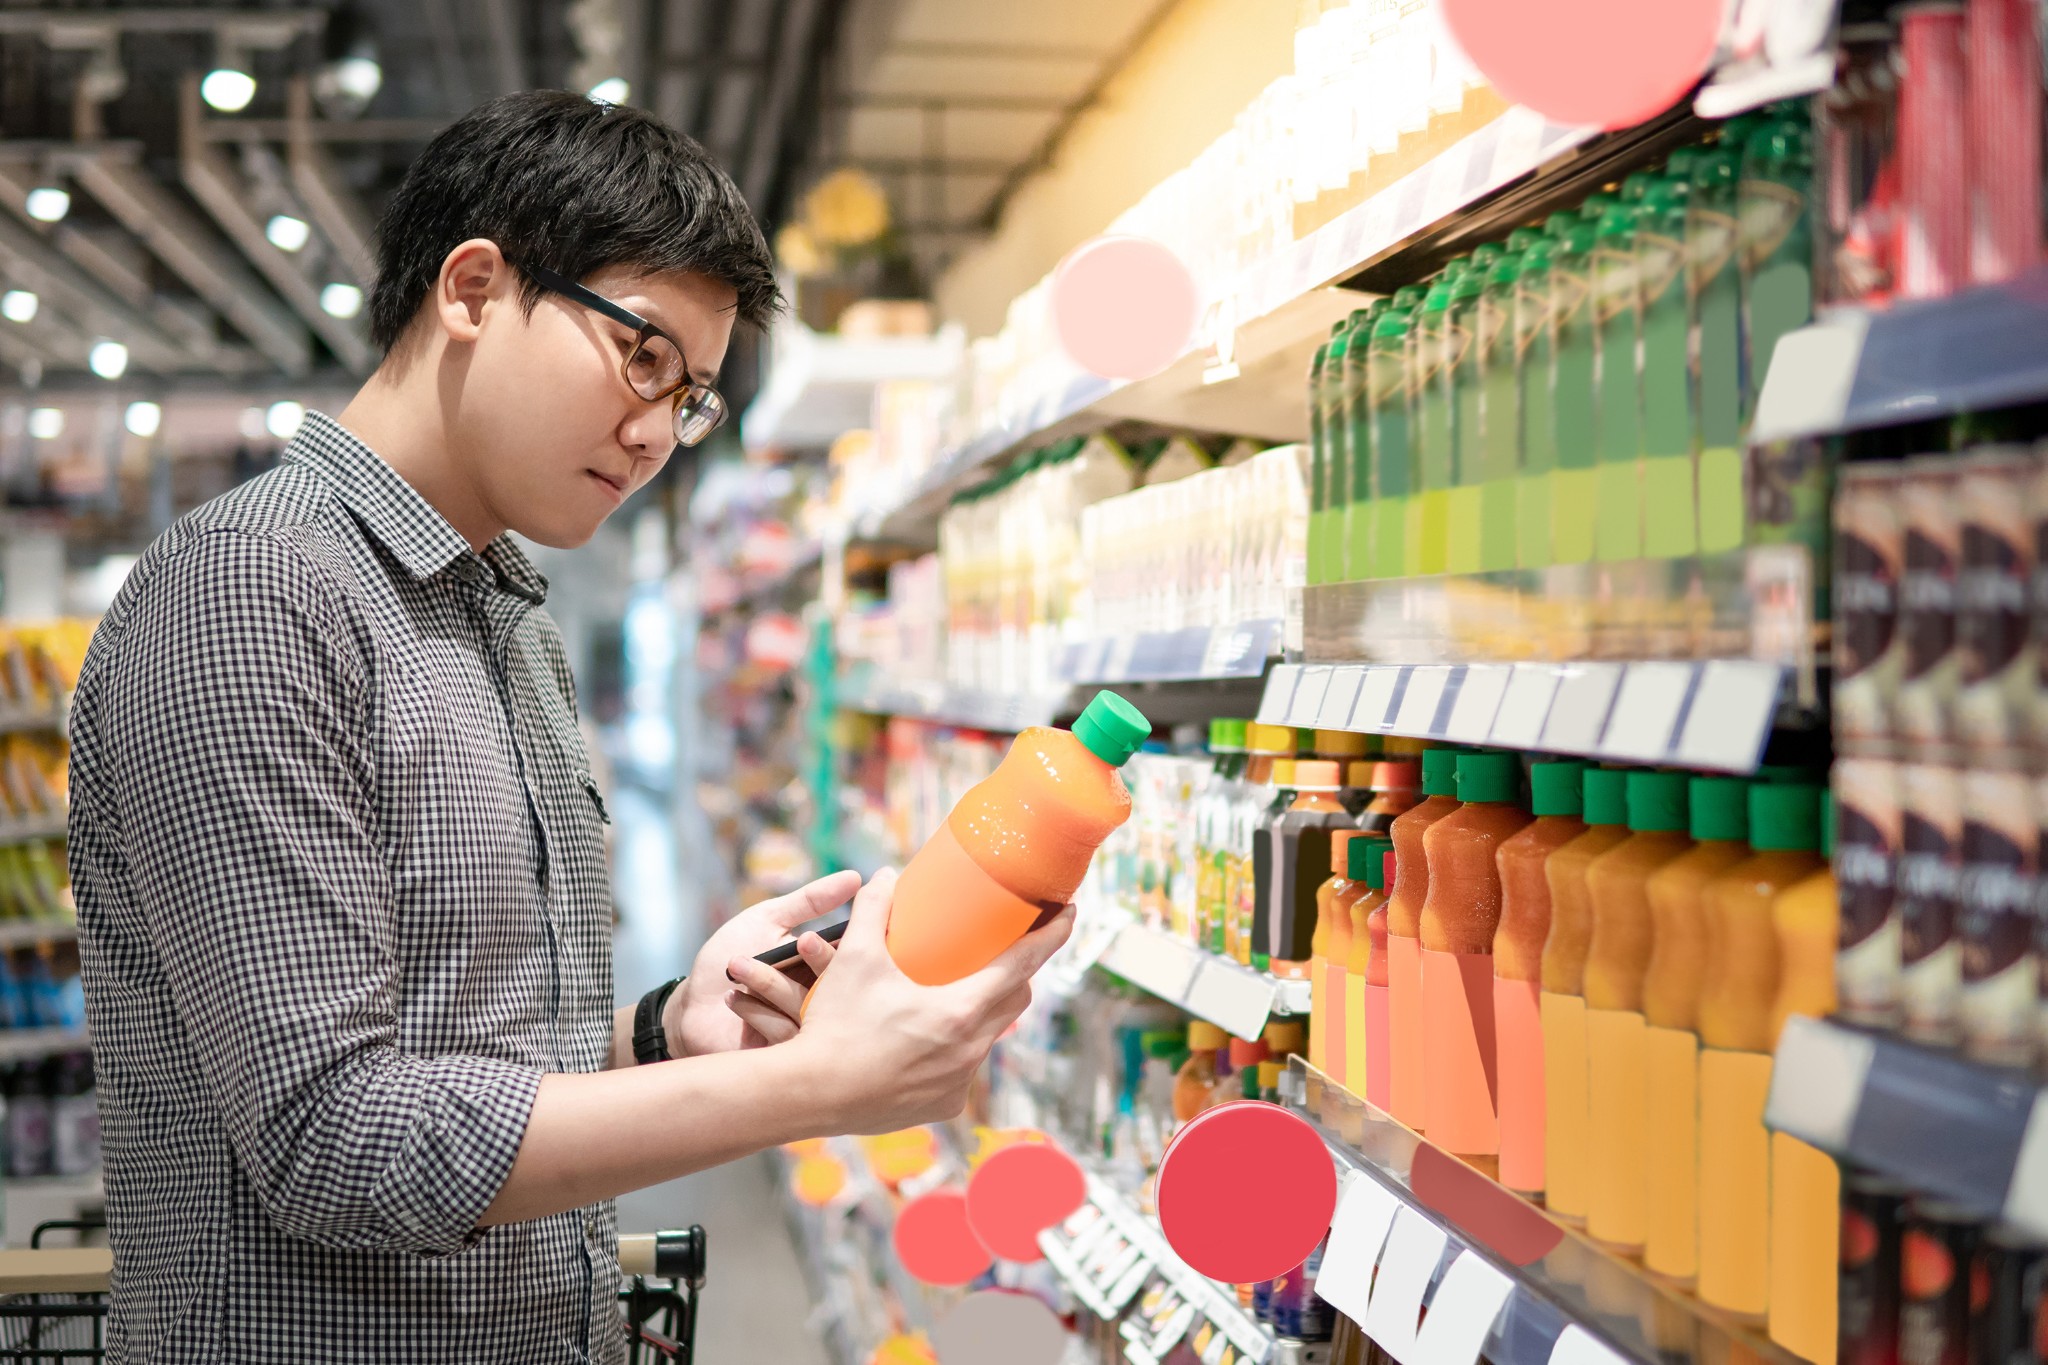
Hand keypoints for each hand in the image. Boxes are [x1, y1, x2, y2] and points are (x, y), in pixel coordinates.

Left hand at [664, 871, 860, 1056]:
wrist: (692, 1004)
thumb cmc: (728, 957)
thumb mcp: (768, 919)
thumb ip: (810, 900)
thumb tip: (856, 877)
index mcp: (824, 965)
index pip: (853, 956)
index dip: (850, 943)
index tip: (820, 933)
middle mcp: (823, 999)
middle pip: (841, 985)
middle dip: (819, 961)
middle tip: (796, 944)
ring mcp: (806, 1029)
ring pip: (811, 1010)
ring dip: (770, 984)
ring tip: (738, 965)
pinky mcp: (785, 1053)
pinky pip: (786, 1036)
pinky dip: (757, 1014)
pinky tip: (732, 996)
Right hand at [788, 867, 1075, 1133]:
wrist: (809, 1094)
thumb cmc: (836, 1025)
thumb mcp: (855, 959)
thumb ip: (874, 912)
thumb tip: (885, 876)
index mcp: (960, 1011)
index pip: (1023, 964)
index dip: (1052, 935)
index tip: (1070, 912)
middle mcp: (971, 1050)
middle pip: (1014, 1000)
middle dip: (1017, 972)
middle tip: (1006, 949)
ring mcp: (960, 1082)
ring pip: (989, 1036)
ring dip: (983, 1011)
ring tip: (960, 992)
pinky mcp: (945, 1106)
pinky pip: (964, 1069)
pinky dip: (956, 1048)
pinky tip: (933, 1038)